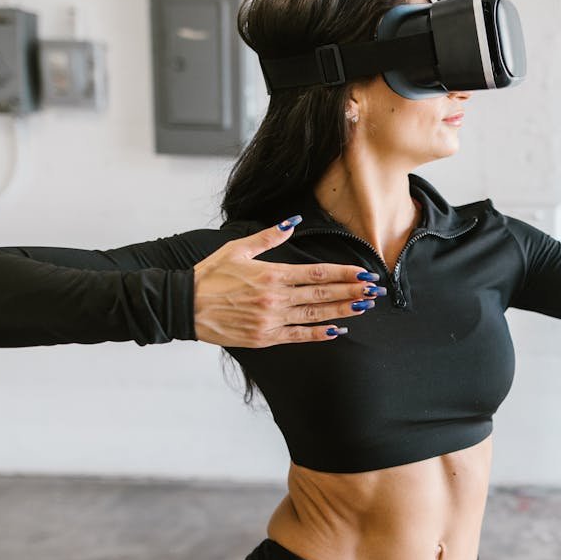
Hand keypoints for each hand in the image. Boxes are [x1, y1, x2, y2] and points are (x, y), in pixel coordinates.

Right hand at [191, 220, 383, 347]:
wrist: (185, 306)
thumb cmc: (209, 275)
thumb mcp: (238, 248)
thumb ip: (269, 236)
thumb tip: (293, 221)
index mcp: (272, 274)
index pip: (317, 273)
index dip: (344, 274)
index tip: (364, 274)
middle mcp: (275, 298)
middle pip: (323, 293)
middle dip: (352, 291)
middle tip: (375, 291)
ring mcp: (271, 320)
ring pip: (315, 314)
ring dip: (343, 311)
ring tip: (364, 307)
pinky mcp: (265, 337)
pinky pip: (299, 336)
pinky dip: (319, 334)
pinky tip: (337, 330)